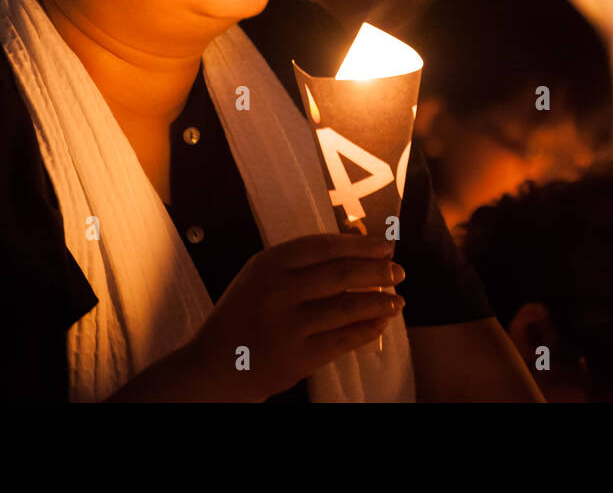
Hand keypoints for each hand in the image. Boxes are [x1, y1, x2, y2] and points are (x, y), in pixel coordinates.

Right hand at [188, 232, 404, 401]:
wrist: (213, 365)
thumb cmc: (244, 314)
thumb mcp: (261, 278)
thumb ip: (300, 265)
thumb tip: (358, 251)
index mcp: (268, 264)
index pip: (324, 247)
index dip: (360, 245)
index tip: (385, 247)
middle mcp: (276, 292)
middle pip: (340, 275)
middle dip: (377, 273)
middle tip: (399, 272)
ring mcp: (287, 326)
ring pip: (346, 308)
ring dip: (379, 303)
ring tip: (397, 301)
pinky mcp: (296, 358)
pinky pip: (342, 340)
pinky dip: (367, 330)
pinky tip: (381, 323)